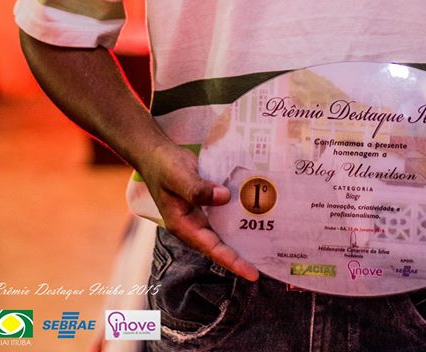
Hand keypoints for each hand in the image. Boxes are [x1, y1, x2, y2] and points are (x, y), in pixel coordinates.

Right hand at [141, 142, 258, 281]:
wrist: (156, 152)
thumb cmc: (163, 166)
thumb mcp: (177, 176)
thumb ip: (197, 189)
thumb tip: (224, 197)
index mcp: (183, 225)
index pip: (211, 248)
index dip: (232, 261)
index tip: (252, 273)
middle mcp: (193, 224)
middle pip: (220, 245)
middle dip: (243, 256)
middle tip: (268, 263)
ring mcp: (200, 214)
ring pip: (224, 231)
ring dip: (243, 237)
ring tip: (268, 244)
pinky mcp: (206, 203)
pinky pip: (225, 213)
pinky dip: (239, 215)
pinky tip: (256, 212)